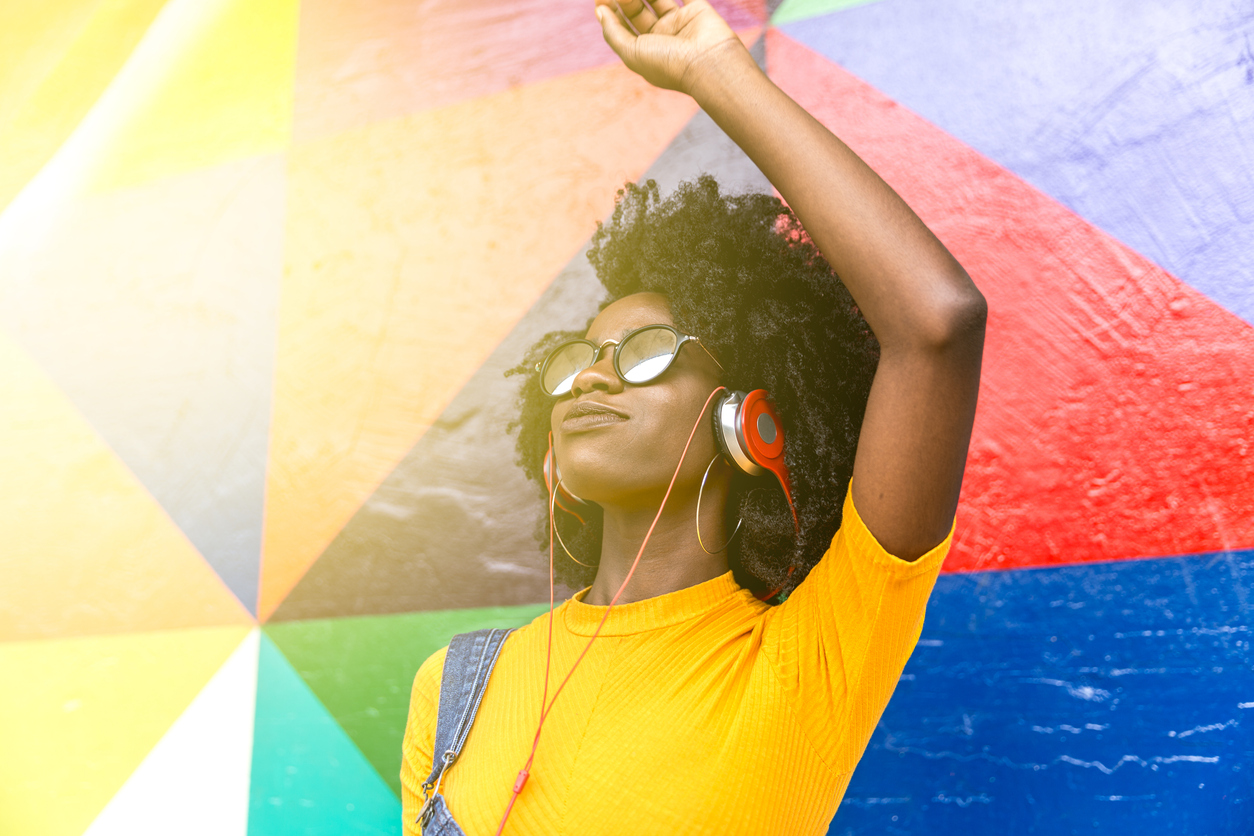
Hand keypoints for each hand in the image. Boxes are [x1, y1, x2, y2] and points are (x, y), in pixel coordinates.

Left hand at [595, 0, 745, 94]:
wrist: (709, 63)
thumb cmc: (669, 64)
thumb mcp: (632, 53)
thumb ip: (613, 32)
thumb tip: (599, 11)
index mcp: (644, 51)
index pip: (622, 27)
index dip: (610, 11)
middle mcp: (660, 37)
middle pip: (636, 10)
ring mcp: (678, 23)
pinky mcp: (696, 11)